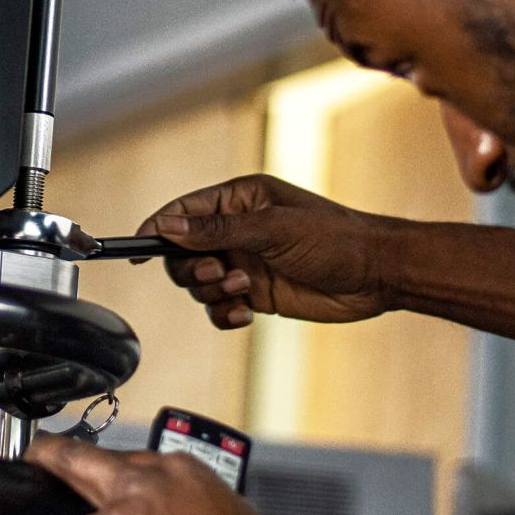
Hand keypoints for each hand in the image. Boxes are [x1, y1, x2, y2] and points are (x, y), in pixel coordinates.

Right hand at [137, 172, 394, 328]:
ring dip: (213, 291)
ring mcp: (244, 263)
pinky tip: (247, 313)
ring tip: (245, 289)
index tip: (138, 248)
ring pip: (198, 284)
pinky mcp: (255, 293)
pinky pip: (219, 308)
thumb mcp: (274, 228)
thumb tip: (170, 225)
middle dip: (192, 268)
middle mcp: (237, 230)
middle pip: (182, 253)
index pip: (183, 212)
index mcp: (239, 200)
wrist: (376, 275)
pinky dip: (225, 314)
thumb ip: (218, 228)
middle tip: (218, 272)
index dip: (158, 228)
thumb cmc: (334, 238)